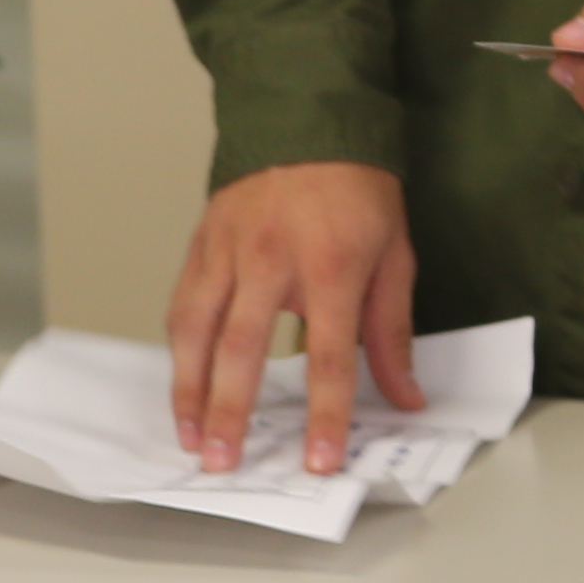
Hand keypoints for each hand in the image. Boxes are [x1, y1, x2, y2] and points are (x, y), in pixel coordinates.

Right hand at [165, 160, 418, 476]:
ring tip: (191, 438)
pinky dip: (177, 350)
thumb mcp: (394, 257)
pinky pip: (182, 304)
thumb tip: (406, 398)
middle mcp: (272, 260)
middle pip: (244, 349)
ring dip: (189, 390)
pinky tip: (181, 384)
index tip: (319, 460)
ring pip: (197, 330)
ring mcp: (229, 251)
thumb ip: (392, 333)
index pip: (328, 356)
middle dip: (231, 412)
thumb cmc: (357, 192)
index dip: (325, 414)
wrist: (307, 120)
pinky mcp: (201, 244)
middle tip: (222, 462)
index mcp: (332, 267)